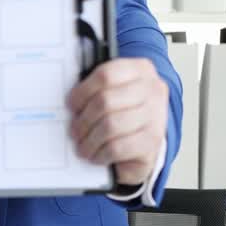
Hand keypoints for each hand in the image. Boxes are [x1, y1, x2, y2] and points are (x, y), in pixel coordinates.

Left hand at [67, 58, 167, 185]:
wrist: (147, 141)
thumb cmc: (122, 112)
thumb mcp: (113, 92)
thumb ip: (95, 91)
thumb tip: (70, 105)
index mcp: (139, 69)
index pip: (105, 75)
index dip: (82, 92)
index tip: (71, 106)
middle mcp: (152, 89)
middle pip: (105, 101)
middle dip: (83, 120)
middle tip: (74, 131)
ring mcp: (156, 115)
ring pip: (110, 126)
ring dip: (89, 140)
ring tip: (83, 146)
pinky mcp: (153, 140)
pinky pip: (118, 147)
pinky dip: (101, 154)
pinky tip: (96, 155)